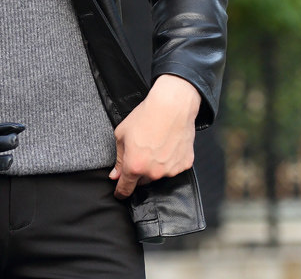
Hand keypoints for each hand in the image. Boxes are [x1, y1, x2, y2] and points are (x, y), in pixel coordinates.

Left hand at [109, 74, 200, 198]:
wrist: (171, 106)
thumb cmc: (145, 116)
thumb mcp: (122, 133)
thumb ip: (118, 158)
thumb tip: (116, 175)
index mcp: (134, 166)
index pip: (126, 188)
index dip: (121, 192)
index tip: (119, 194)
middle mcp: (153, 172)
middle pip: (143, 180)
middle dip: (139, 170)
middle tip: (140, 151)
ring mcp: (170, 170)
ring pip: (158, 174)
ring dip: (155, 165)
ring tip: (155, 143)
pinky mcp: (184, 164)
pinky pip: (173, 167)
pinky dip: (169, 160)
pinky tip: (167, 144)